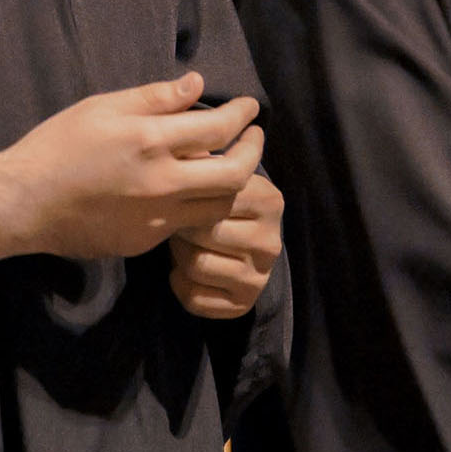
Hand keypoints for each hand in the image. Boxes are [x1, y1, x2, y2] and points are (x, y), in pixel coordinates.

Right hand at [0, 75, 263, 266]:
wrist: (24, 203)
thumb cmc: (56, 146)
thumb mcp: (100, 107)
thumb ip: (153, 97)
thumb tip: (196, 85)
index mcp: (150, 141)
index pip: (219, 128)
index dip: (242, 115)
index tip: (249, 108)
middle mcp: (163, 182)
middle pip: (235, 174)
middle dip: (253, 152)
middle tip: (253, 137)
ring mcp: (157, 216)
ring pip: (219, 205)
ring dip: (232, 183)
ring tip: (228, 165)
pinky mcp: (147, 239)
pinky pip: (187, 222)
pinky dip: (197, 203)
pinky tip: (187, 189)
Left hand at [171, 171, 283, 319]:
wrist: (227, 243)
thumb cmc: (211, 203)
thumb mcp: (211, 177)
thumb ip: (204, 162)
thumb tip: (188, 147)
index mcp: (269, 200)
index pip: (215, 198)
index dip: (188, 198)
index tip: (188, 197)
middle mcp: (271, 241)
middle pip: (202, 233)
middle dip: (182, 229)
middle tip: (183, 226)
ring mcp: (260, 276)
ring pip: (196, 265)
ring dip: (179, 256)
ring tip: (186, 246)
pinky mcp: (243, 304)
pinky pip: (194, 298)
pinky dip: (180, 284)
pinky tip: (185, 272)